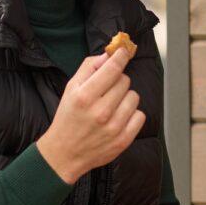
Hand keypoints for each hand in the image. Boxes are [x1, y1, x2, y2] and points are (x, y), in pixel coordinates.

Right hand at [37, 49, 143, 184]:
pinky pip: (140, 115)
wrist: (64, 153)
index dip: (121, 56)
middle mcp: (100, 111)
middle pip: (125, 81)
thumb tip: (109, 55)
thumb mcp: (71, 89)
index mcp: (84, 97)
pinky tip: (118, 118)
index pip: (112, 69)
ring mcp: (114, 127)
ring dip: (125, 98)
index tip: (125, 51)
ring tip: (111, 106)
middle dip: (117, 82)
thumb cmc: (68, 118)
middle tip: (105, 91)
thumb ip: (89, 68)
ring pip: (134, 96)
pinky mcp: (124, 139)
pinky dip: (131, 115)